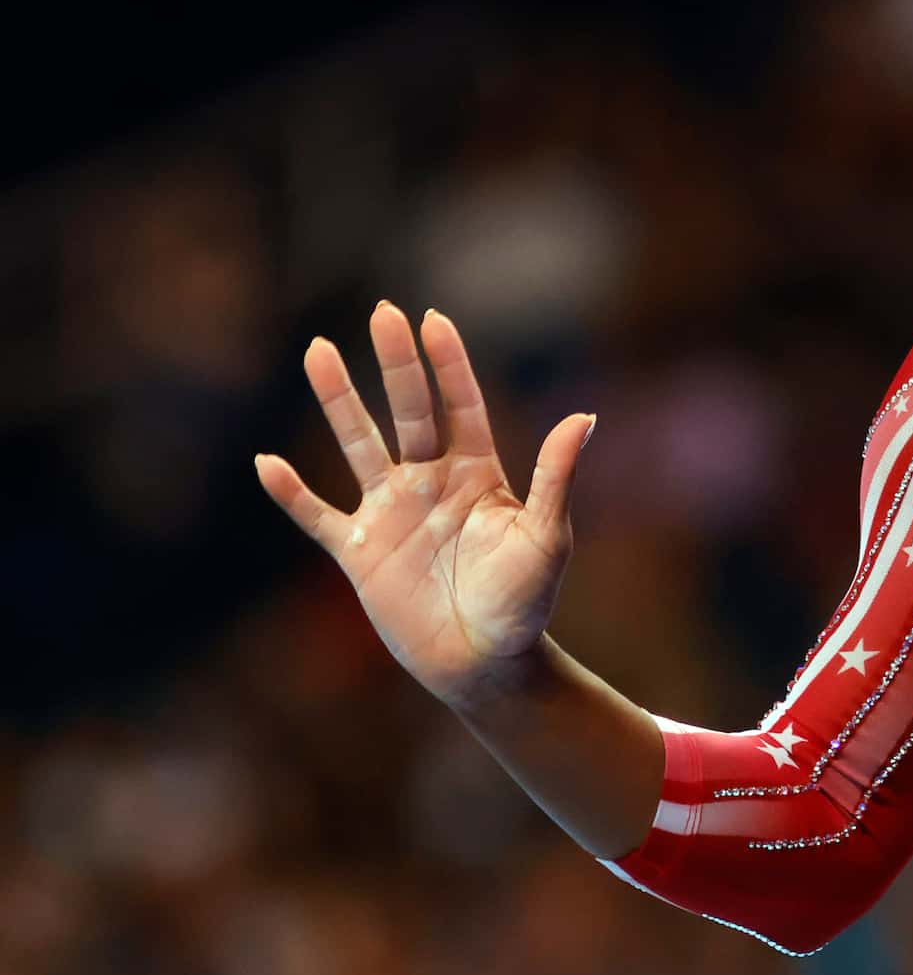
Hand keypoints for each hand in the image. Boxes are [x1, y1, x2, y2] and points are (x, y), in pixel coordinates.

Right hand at [254, 301, 596, 705]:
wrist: (486, 663)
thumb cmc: (526, 603)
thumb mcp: (548, 537)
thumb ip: (557, 477)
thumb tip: (585, 416)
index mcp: (479, 474)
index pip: (461, 406)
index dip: (448, 364)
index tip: (433, 318)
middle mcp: (431, 483)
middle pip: (408, 411)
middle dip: (395, 363)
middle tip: (381, 311)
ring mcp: (391, 512)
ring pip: (358, 444)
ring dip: (339, 401)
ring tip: (318, 350)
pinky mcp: (359, 551)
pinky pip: (317, 515)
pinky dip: (291, 493)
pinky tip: (266, 463)